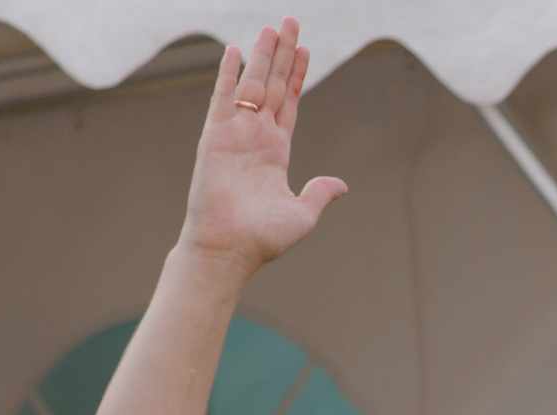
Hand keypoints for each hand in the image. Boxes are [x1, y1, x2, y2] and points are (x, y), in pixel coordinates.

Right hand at [177, 19, 346, 279]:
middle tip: (291, 22)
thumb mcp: (303, 215)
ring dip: (262, 56)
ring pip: (251, 85)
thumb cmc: (262, 239)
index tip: (305, 49)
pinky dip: (227, 75)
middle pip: (272, 85)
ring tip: (273, 28)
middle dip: (282, 54)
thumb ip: (319, 193)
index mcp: (276, 152)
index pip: (288, 103)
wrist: (229, 250)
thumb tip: (341, 184)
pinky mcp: (215, 138)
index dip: (296, 76)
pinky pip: (222, 99)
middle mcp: (256, 137)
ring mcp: (235, 134)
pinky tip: (234, 51)